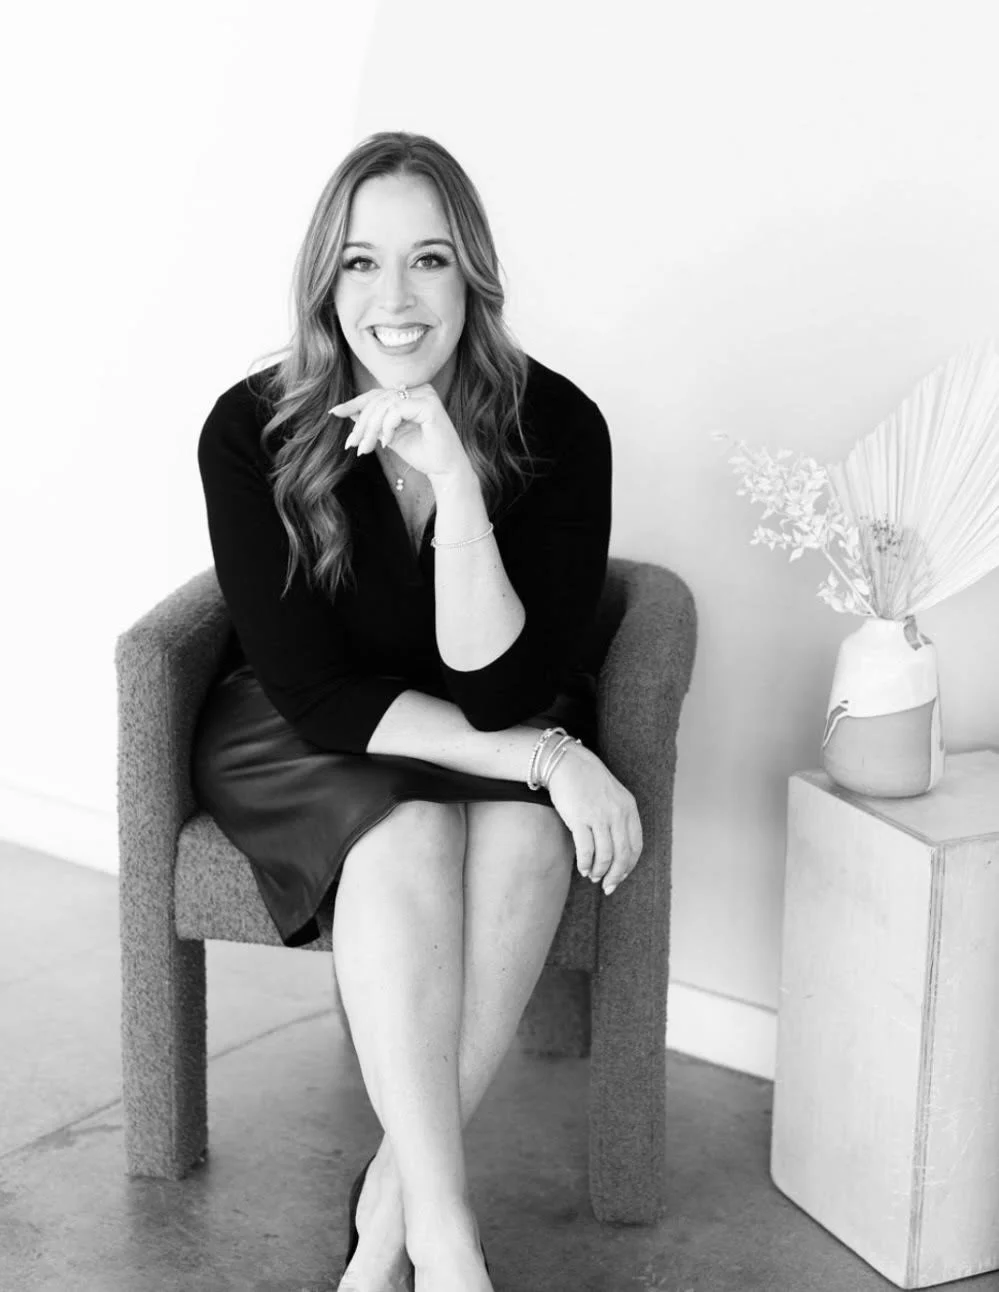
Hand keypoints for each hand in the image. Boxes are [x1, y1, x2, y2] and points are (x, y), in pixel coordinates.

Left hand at [328, 384, 468, 480]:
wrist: (445, 471)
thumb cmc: (422, 454)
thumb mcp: (390, 436)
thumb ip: (374, 422)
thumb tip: (348, 411)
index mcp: (412, 393)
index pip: (377, 394)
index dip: (354, 403)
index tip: (334, 412)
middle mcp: (420, 389)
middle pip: (378, 399)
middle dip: (361, 423)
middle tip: (352, 444)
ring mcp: (426, 395)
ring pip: (384, 405)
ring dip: (370, 429)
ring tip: (365, 449)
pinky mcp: (429, 405)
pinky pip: (397, 410)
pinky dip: (387, 427)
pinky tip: (385, 443)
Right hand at [544, 744, 642, 895]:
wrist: (567, 762)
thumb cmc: (588, 781)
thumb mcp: (613, 796)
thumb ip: (619, 819)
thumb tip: (616, 852)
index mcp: (629, 809)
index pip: (635, 846)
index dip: (629, 867)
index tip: (620, 877)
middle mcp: (617, 814)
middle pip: (622, 855)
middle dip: (616, 876)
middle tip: (607, 886)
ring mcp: (599, 816)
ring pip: (605, 856)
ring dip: (599, 871)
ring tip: (592, 876)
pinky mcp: (580, 818)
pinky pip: (586, 850)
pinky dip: (585, 864)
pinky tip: (582, 868)